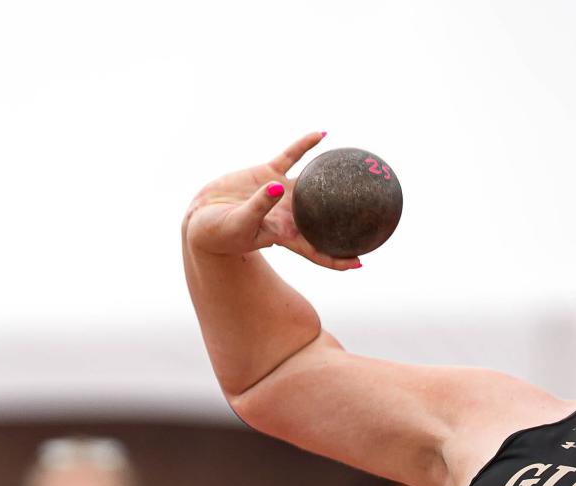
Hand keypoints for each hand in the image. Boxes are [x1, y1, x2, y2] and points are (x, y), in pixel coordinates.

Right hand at [184, 132, 360, 270]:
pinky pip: (291, 156)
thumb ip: (261, 207)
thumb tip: (279, 188)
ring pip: (314, 183)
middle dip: (348, 218)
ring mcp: (281, 193)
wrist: (200, 217)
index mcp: (286, 235)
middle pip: (326, 218)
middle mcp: (289, 215)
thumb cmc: (221, 232)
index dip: (339, 259)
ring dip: (333, 175)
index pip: (318, 252)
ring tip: (355, 165)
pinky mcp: (268, 175)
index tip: (361, 263)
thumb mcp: (241, 223)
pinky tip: (322, 134)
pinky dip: (305, 145)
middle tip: (374, 211)